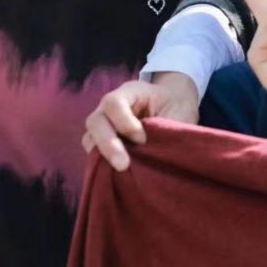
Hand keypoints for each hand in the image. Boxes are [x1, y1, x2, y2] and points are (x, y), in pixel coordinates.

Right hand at [82, 73, 199, 170]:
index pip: (114, 103)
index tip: (142, 139)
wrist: (175, 105)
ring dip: (102, 156)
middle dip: (108, 144)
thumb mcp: (176, 112)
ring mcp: (104, 123)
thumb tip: (151, 152)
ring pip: (90, 138)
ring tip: (120, 170)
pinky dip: (102, 162)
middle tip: (123, 164)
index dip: (124, 122)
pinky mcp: (104, 141)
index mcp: (131, 92)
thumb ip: (162, 128)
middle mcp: (110, 106)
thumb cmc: (177, 106)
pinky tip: (116, 174)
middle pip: (96, 121)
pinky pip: (94, 152)